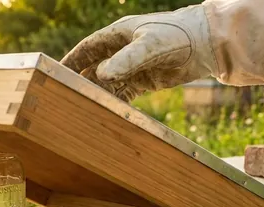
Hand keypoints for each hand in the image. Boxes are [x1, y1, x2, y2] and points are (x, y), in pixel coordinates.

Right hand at [60, 5, 216, 101]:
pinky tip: (108, 115)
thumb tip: (100, 75)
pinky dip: (115, 103)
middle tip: (67, 98)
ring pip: (107, 83)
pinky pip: (123, 94)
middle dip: (81, 82)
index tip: (55, 73)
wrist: (208, 44)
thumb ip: (125, 61)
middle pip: (93, 68)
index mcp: (118, 35)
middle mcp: (122, 50)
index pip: (87, 49)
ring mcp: (133, 66)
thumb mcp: (149, 46)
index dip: (70, 61)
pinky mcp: (144, 80)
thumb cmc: (178, 36)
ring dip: (98, 95)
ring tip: (85, 110)